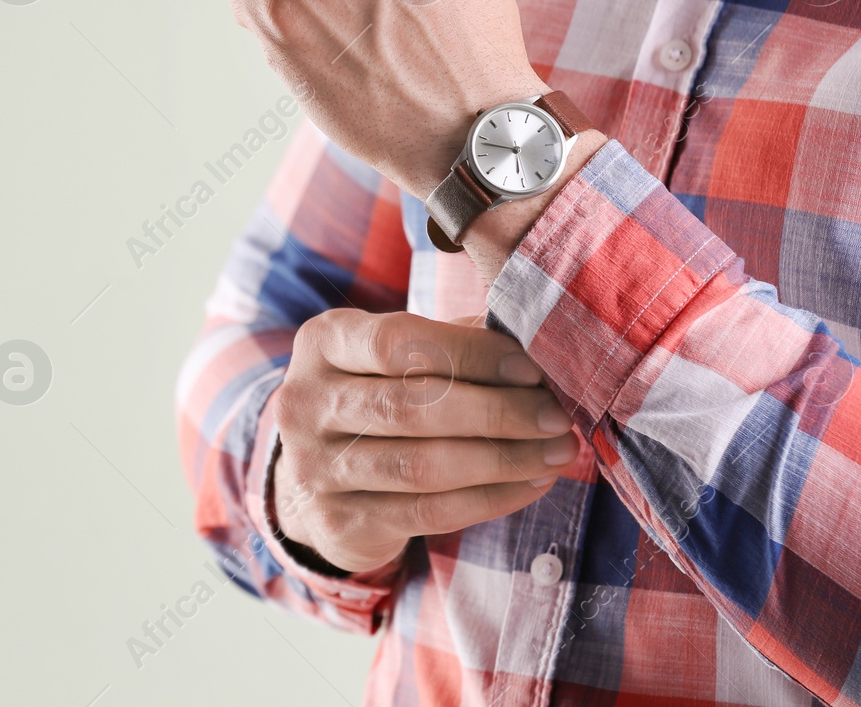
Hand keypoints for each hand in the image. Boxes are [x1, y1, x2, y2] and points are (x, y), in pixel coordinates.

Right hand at [270, 309, 576, 574]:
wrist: (318, 479)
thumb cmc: (378, 397)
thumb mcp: (398, 355)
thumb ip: (456, 340)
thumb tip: (534, 345)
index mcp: (322, 342)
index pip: (396, 341)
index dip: (469, 355)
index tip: (532, 370)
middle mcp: (304, 402)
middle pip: (410, 407)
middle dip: (497, 412)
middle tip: (556, 417)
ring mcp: (314, 467)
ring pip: (421, 466)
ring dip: (502, 460)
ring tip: (556, 453)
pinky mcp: (338, 521)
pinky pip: (428, 512)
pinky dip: (489, 499)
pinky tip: (530, 484)